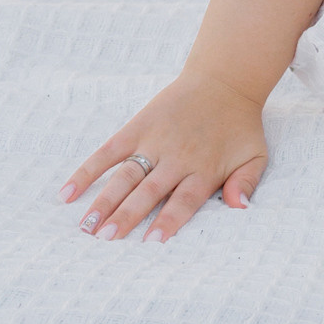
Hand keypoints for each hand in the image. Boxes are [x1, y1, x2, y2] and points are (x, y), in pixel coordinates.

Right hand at [61, 73, 268, 242]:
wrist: (224, 81)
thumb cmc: (239, 126)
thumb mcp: (255, 155)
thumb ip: (247, 182)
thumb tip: (240, 206)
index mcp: (204, 168)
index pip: (184, 200)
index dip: (168, 221)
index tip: (150, 242)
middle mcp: (176, 157)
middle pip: (148, 191)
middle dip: (127, 215)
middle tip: (106, 238)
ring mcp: (154, 141)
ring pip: (125, 175)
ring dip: (104, 200)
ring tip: (87, 225)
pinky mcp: (137, 127)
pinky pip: (108, 151)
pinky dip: (87, 171)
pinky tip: (68, 193)